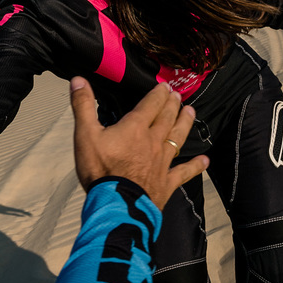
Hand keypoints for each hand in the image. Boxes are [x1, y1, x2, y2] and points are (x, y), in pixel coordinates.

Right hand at [69, 79, 208, 210]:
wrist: (116, 204)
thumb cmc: (100, 169)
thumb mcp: (85, 134)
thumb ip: (83, 106)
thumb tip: (78, 79)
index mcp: (135, 128)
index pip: (150, 105)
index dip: (159, 94)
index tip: (165, 86)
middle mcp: (153, 141)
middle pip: (166, 118)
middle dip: (172, 105)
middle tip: (178, 96)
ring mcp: (162, 162)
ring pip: (177, 138)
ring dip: (185, 124)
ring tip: (191, 113)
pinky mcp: (167, 182)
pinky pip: (184, 172)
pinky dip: (195, 166)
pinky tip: (204, 161)